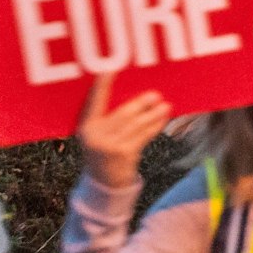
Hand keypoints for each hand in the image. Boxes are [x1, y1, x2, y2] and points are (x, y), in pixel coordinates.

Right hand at [77, 73, 171, 188]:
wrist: (102, 183)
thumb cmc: (102, 150)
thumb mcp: (95, 135)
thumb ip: (105, 117)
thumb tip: (133, 95)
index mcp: (86, 126)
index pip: (94, 101)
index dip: (101, 85)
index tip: (110, 69)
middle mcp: (96, 136)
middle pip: (122, 114)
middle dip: (140, 104)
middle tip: (155, 94)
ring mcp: (110, 146)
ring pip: (136, 125)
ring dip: (153, 114)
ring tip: (165, 106)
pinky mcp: (124, 154)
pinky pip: (143, 136)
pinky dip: (155, 126)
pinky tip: (163, 119)